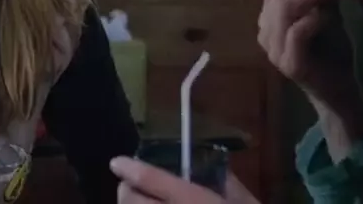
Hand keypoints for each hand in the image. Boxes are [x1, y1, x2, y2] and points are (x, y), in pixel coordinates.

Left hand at [111, 157, 257, 203]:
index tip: (117, 163)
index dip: (130, 169)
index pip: (153, 180)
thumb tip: (211, 167)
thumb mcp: (245, 203)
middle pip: (131, 201)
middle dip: (125, 190)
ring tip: (135, 203)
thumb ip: (227, 183)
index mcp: (197, 202)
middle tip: (128, 185)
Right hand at [257, 0, 359, 111]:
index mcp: (269, 15)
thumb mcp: (324, 12)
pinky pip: (297, 32)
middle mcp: (265, 31)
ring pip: (284, 8)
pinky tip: (330, 15)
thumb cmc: (331, 50)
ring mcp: (274, 49)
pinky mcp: (289, 64)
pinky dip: (314, 18)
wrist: (339, 90)